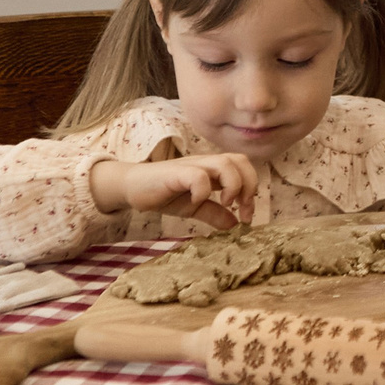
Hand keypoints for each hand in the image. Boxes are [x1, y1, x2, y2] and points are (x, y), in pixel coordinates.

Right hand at [94, 153, 258, 230]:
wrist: (132, 188)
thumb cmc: (165, 194)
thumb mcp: (194, 207)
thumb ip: (215, 213)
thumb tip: (235, 224)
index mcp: (213, 170)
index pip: (244, 167)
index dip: (252, 189)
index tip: (246, 216)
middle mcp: (206, 163)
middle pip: (240, 160)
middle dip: (248, 185)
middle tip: (242, 209)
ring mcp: (191, 166)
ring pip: (225, 163)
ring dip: (232, 185)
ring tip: (225, 203)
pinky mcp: (175, 173)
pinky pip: (197, 175)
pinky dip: (203, 189)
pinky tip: (197, 201)